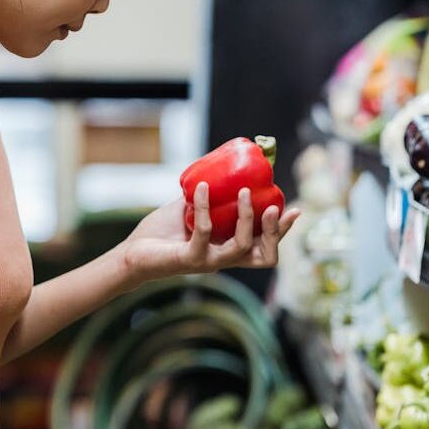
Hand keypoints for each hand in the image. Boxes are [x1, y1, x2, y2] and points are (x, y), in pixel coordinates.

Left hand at [121, 182, 299, 283]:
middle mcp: (223, 259)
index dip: (282, 231)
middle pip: (265, 256)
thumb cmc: (163, 232)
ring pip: (241, 246)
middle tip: (272, 206)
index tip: (295, 208)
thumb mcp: (192, 209)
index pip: (266, 247)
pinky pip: (204, 232)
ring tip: (242, 192)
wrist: (133, 252)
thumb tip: (223, 166)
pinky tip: (202, 188)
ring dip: (246, 218)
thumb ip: (210, 197)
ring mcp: (208, 261)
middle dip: (275, 232)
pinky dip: (205, 207)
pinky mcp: (190, 259)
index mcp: (229, 249)